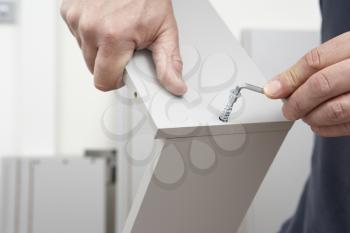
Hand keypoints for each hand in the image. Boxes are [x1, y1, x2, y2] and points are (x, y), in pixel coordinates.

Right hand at [60, 0, 186, 94]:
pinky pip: (77, 36)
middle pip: (94, 69)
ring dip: (99, 48)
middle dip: (110, 63)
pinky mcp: (69, 11)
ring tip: (116, 30)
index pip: (104, 81)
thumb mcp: (165, 31)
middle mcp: (90, 28)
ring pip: (85, 53)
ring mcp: (77, 18)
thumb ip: (168, 63)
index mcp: (114, 37)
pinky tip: (104, 21)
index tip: (126, 69)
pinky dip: (90, 33)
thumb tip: (175, 87)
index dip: (117, 79)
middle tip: (125, 45)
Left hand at [264, 32, 349, 136]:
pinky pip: (347, 127)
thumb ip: (313, 68)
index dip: (289, 78)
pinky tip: (318, 124)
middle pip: (322, 85)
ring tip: (303, 115)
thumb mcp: (342, 54)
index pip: (315, 61)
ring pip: (334, 109)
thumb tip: (278, 86)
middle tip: (286, 109)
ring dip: (310, 116)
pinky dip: (326, 129)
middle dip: (297, 101)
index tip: (272, 90)